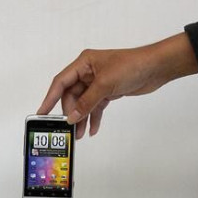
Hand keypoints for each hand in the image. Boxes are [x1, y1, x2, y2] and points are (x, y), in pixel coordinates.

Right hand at [37, 33, 197, 137]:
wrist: (155, 68)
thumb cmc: (132, 65)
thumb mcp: (105, 85)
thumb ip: (86, 102)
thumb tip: (72, 117)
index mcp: (83, 63)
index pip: (60, 82)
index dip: (49, 98)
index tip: (41, 113)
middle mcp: (88, 72)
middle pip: (71, 96)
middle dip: (70, 113)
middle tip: (69, 129)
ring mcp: (98, 82)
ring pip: (83, 104)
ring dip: (81, 118)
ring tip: (79, 135)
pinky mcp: (108, 91)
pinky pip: (95, 107)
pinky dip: (94, 118)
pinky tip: (92, 129)